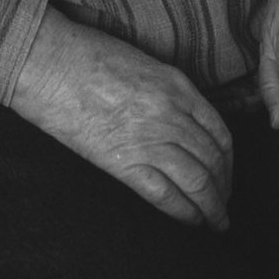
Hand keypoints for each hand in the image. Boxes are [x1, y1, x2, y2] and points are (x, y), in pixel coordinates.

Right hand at [11, 6, 232, 230]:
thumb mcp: (143, 64)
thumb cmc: (88, 56)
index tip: (226, 173)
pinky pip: (166, 196)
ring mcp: (150, 139)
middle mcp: (171, 113)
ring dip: (212, 207)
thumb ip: (168, 92)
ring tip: (215, 221)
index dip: (228, 160)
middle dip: (224, 187)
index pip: (219, 131)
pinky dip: (185, 213)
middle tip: (224, 203)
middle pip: (213, 160)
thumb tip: (183, 123)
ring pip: (198, 181)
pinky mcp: (124, 162)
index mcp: (177, 85)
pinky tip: (192, 222)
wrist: (50, 63)